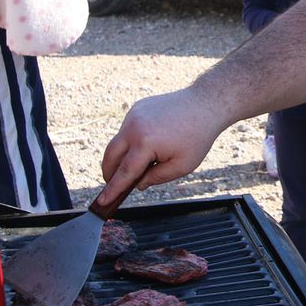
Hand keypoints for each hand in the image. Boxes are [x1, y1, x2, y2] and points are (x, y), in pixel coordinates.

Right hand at [100, 88, 228, 201]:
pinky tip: (149, 145)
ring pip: (118, 142)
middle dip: (109, 173)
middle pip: (111, 155)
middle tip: (113, 185)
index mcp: (146, 143)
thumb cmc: (197, 137)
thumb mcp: (182, 166)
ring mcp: (133, 115)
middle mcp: (134, 127)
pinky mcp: (136, 109)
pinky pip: (126, 130)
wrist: (204, 104)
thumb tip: (137, 184)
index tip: (101, 201)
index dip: (112, 189)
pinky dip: (130, 141)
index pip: (124, 172)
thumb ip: (157, 178)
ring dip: (122, 156)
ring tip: (140, 165)